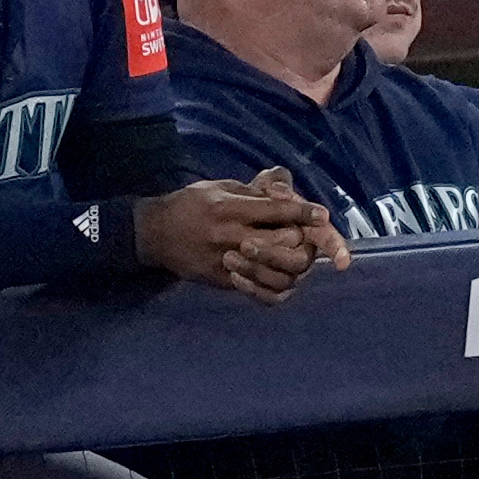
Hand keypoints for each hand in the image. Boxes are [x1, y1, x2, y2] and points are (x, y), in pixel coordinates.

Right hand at [136, 171, 349, 307]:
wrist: (156, 234)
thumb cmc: (191, 204)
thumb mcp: (220, 187)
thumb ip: (253, 190)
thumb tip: (285, 187)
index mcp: (230, 208)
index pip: (274, 211)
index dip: (302, 213)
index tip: (322, 215)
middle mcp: (231, 235)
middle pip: (283, 242)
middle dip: (302, 238)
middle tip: (305, 235)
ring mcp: (227, 261)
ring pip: (276, 272)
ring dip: (291, 263)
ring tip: (292, 255)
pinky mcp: (223, 280)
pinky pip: (259, 290)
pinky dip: (274, 284)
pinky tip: (277, 275)